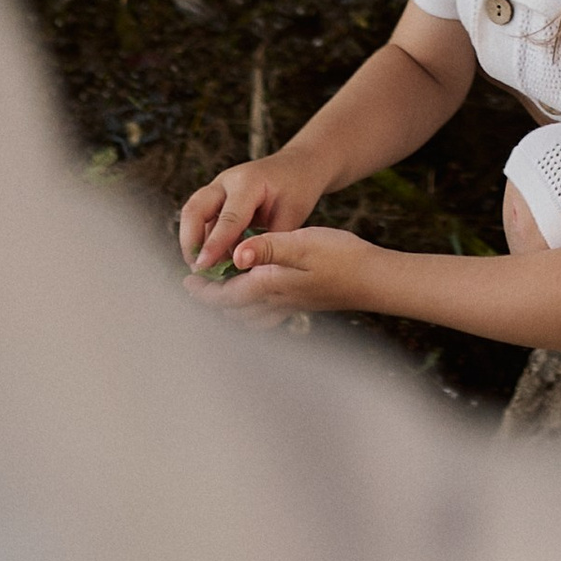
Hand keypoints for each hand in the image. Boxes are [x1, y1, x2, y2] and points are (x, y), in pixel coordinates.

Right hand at [177, 149, 320, 275]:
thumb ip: (270, 242)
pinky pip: (202, 221)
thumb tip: (252, 273)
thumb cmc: (298, 188)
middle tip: (197, 271)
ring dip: (194, 244)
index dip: (214, 244)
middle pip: (194, 210)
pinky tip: (215, 263)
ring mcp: (218, 189)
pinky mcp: (216, 199)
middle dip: (190, 242)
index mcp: (249, 183)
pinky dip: (205, 242)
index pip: (228, 217)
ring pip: (193, 215)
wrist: (298, 165)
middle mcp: (227, 182)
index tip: (202, 268)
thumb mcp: (292, 214)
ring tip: (204, 272)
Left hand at [184, 225, 392, 317]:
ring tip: (219, 293)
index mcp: (270, 286)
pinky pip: (266, 316)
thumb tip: (236, 254)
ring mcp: (290, 306)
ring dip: (229, 308)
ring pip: (248, 317)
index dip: (203, 290)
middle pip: (232, 311)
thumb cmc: (341, 256)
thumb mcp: (303, 243)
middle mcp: (276, 301)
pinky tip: (256, 298)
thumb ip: (268, 248)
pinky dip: (251, 311)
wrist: (374, 278)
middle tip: (196, 287)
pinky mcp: (302, 304)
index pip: (225, 295)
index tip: (186, 282)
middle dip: (211, 302)